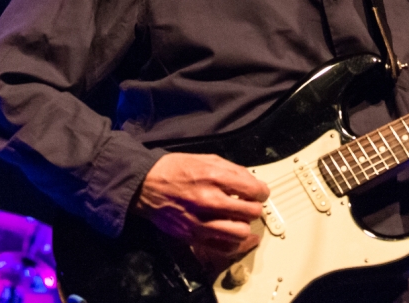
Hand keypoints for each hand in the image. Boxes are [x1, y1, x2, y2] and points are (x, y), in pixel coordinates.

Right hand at [132, 152, 269, 254]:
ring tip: (241, 220)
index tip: (260, 192)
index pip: (253, 189)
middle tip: (251, 205)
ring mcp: (200, 221)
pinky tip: (236, 237)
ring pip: (239, 233)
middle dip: (255, 208)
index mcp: (214, 177)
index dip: (262, 191)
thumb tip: (252, 182)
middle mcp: (209, 200)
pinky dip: (234, 244)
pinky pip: (222, 248)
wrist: (146, 186)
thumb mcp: (207, 159)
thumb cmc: (175, 169)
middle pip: (250, 212)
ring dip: (245, 226)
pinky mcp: (192, 236)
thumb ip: (232, 170)